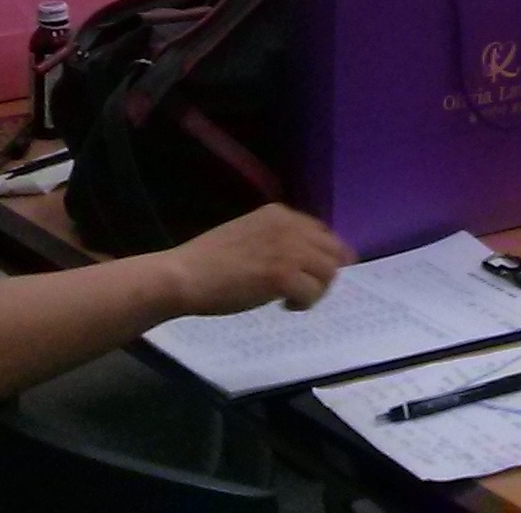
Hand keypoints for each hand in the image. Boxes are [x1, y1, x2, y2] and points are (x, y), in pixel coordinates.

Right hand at [174, 204, 351, 315]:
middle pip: (334, 251)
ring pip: (329, 273)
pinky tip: (284, 306)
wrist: (185, 275)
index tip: (309, 273)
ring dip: (316, 290)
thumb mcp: (249, 235)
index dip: (320, 256)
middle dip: (324, 274)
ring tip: (292, 299)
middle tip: (303, 290)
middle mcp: (290, 226)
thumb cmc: (209, 260)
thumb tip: (301, 258)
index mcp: (280, 214)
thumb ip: (276, 239)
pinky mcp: (283, 276)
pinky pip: (313, 293)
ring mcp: (288, 250)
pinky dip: (303, 304)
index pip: (323, 232)